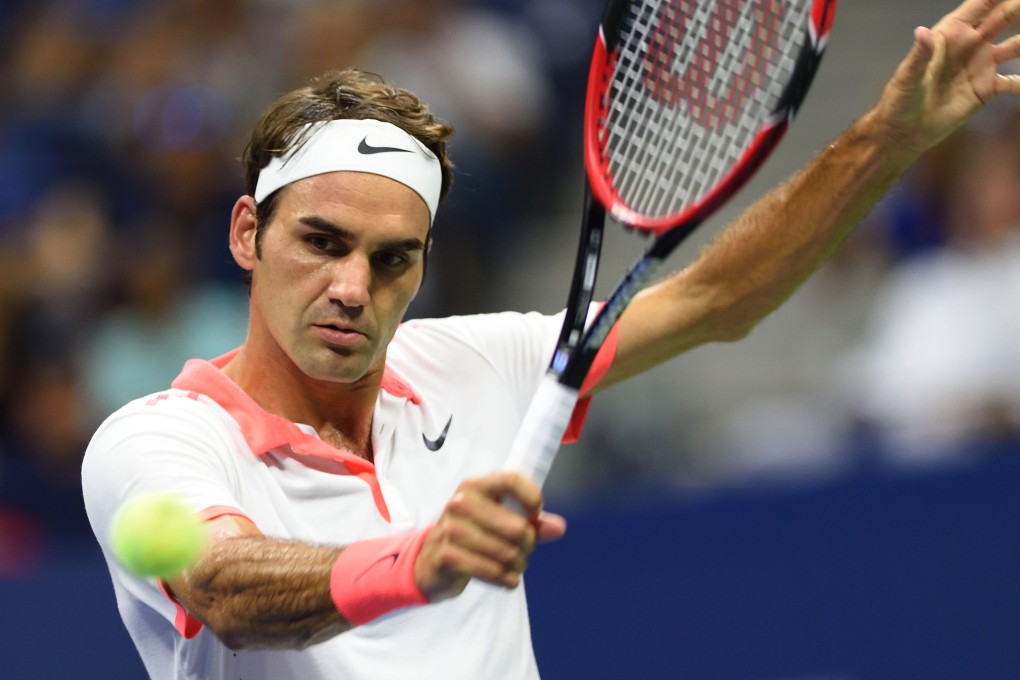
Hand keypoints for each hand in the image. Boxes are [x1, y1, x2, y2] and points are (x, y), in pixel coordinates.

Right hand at [413, 472, 566, 601]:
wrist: (431, 560)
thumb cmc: (471, 534)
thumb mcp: (498, 520)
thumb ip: (531, 522)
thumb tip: (559, 527)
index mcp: (476, 486)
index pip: (512, 480)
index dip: (532, 498)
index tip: (536, 515)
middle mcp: (461, 503)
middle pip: (517, 527)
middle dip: (528, 545)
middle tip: (524, 551)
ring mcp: (451, 529)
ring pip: (506, 553)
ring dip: (518, 565)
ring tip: (515, 566)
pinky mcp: (447, 556)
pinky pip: (491, 571)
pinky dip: (506, 579)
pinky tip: (507, 579)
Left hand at [873, 0, 1019, 152]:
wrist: (905, 131)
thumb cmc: (901, 99)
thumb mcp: (908, 76)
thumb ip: (920, 54)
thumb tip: (922, 32)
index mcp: (952, 32)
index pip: (980, 4)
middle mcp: (972, 43)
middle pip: (1004, 18)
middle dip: (1018, 8)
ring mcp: (982, 65)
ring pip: (1016, 45)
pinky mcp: (988, 89)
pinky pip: (1014, 82)